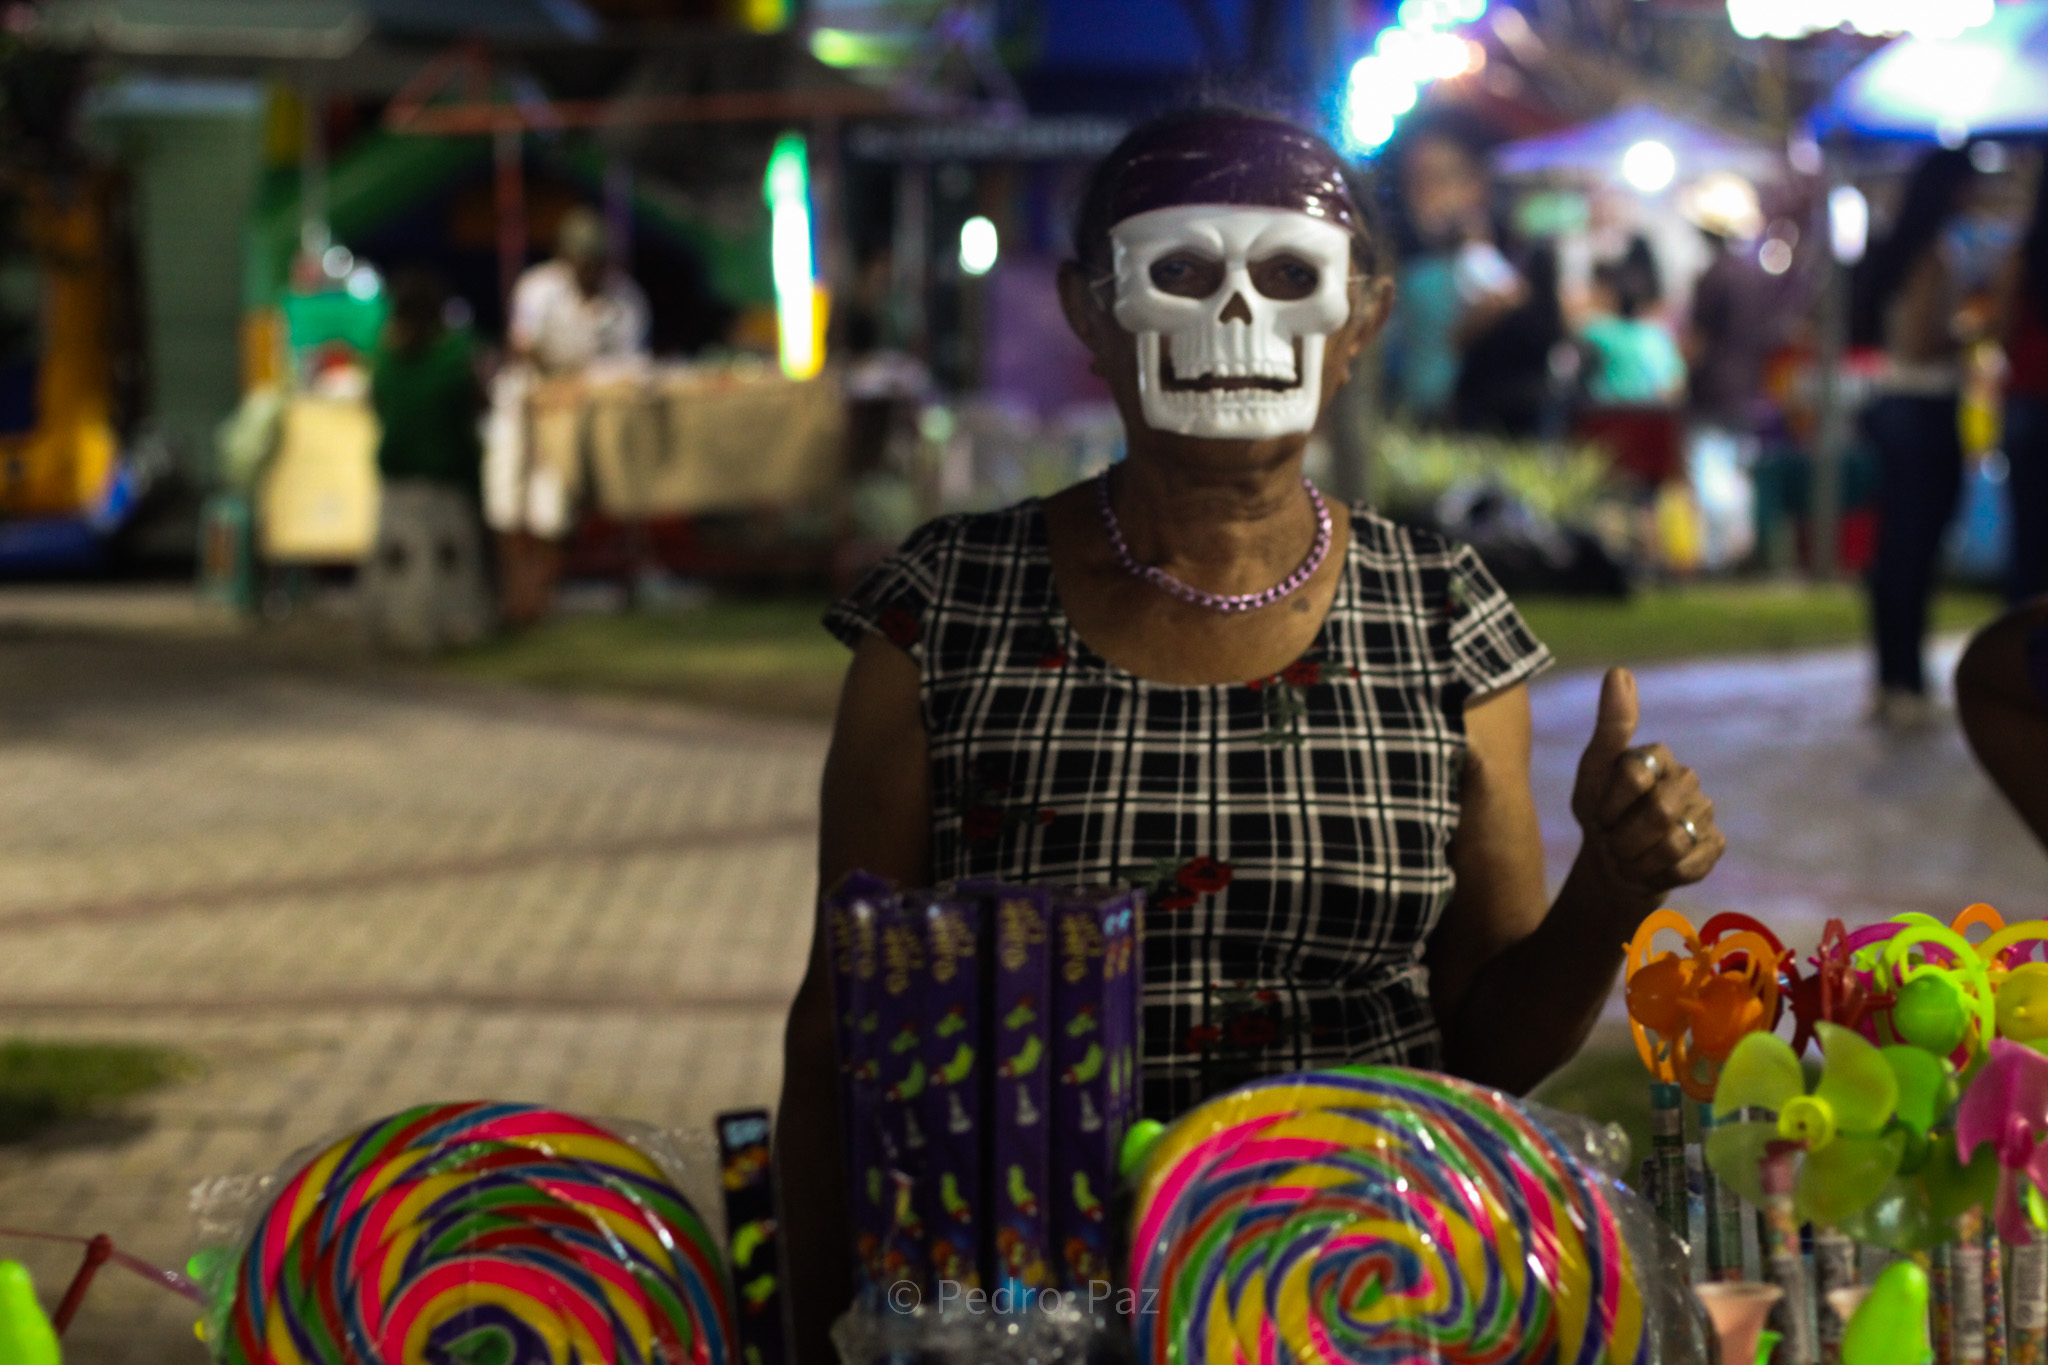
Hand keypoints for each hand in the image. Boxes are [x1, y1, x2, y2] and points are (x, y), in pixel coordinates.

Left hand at [1570, 666, 1725, 903]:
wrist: (1615, 864)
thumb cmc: (1600, 815)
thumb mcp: (1592, 774)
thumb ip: (1610, 727)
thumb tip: (1620, 671)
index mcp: (1658, 755)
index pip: (1634, 776)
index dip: (1608, 805)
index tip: (1598, 814)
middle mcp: (1688, 779)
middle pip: (1658, 812)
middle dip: (1624, 836)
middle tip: (1614, 839)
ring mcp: (1705, 812)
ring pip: (1672, 843)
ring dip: (1639, 858)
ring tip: (1632, 853)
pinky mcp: (1715, 845)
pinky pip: (1687, 865)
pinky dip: (1660, 873)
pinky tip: (1654, 867)